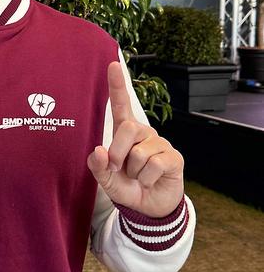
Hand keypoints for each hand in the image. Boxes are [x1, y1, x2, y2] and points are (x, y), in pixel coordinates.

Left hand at [86, 61, 183, 217]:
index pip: (121, 105)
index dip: (117, 86)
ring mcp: (160, 143)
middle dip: (117, 153)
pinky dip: (146, 179)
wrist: (149, 207)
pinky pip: (154, 165)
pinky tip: (150, 181)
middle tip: (118, 169)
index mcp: (125, 134)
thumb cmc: (127, 186)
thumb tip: (98, 151)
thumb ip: (98, 166)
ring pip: (140, 152)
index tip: (113, 64)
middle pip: (127, 128)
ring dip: (133, 171)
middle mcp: (144, 133)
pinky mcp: (174, 157)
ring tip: (138, 177)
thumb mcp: (106, 180)